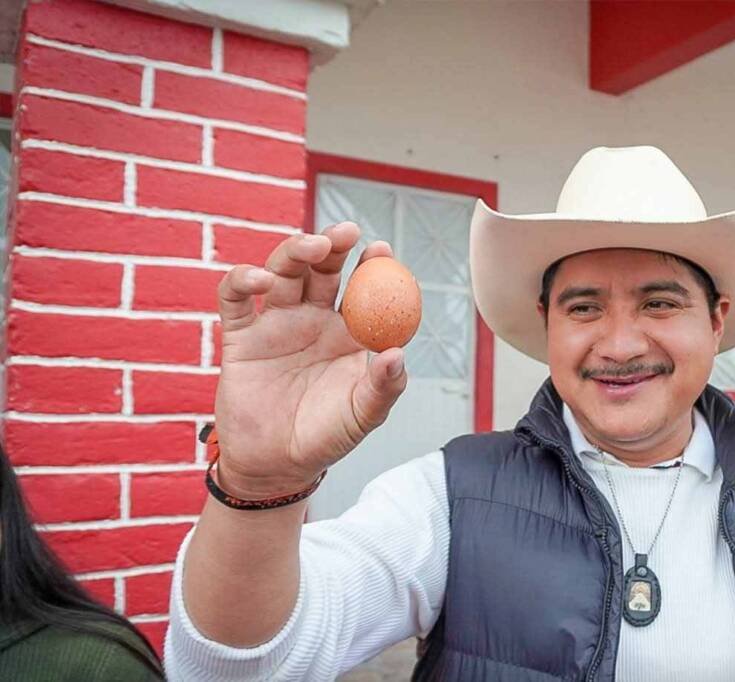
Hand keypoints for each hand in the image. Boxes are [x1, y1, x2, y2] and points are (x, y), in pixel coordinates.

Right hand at [213, 222, 408, 497]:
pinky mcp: (241, 337)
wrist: (275, 467)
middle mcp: (313, 320)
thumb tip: (398, 354)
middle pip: (322, 268)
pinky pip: (235, 299)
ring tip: (314, 247)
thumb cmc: (326, 438)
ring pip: (283, 272)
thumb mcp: (363, 416)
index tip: (381, 249)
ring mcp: (276, 324)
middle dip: (333, 244)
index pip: (362, 288)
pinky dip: (244, 281)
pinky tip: (261, 280)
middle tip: (346, 232)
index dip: (372, 264)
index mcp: (348, 333)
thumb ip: (384, 387)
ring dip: (296, 251)